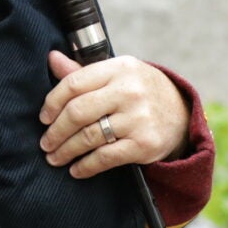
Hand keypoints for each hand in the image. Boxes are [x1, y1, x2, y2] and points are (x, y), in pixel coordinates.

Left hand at [39, 52, 190, 178]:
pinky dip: (86, 166)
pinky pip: (105, 158)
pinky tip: (76, 169)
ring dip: (66, 150)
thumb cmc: (141, 91)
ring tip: (54, 157)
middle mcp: (129, 91)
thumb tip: (51, 58)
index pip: (74, 83)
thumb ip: (84, 71)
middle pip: (78, 112)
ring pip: (88, 137)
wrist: (183, 113)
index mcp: (119, 68)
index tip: (44, 117)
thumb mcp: (118, 74)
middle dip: (56, 131)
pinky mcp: (143, 144)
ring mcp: (138, 118)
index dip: (52, 102)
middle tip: (46, 142)